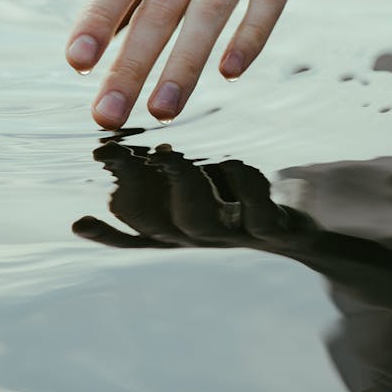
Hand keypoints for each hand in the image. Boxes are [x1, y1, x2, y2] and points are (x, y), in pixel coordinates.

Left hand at [66, 0, 341, 128]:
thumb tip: (105, 32)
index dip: (97, 19)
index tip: (77, 64)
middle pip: (160, 6)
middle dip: (132, 64)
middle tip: (109, 114)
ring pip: (210, 10)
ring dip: (183, 65)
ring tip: (161, 111)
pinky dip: (249, 36)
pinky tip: (229, 73)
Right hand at [73, 142, 316, 249]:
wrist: (311, 233)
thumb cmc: (245, 204)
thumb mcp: (202, 192)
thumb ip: (162, 178)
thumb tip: (129, 155)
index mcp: (182, 230)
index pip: (136, 234)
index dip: (109, 232)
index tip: (79, 221)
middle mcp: (203, 237)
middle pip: (158, 224)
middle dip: (132, 189)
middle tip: (114, 154)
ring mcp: (237, 234)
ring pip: (198, 220)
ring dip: (180, 185)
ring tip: (168, 154)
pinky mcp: (275, 228)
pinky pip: (258, 212)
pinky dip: (244, 187)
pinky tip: (232, 162)